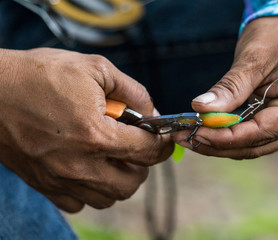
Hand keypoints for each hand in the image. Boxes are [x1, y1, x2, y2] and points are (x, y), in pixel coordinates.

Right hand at [0, 48, 172, 211]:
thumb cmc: (40, 75)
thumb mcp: (95, 69)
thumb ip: (132, 91)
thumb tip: (153, 111)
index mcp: (96, 135)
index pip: (147, 151)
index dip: (163, 144)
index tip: (163, 138)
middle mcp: (79, 165)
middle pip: (131, 183)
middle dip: (142, 165)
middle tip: (135, 146)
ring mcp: (60, 179)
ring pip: (108, 198)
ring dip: (118, 178)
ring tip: (111, 156)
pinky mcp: (44, 185)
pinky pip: (79, 203)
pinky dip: (91, 190)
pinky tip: (87, 167)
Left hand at [172, 16, 277, 158]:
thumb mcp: (254, 58)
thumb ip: (229, 89)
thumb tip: (200, 109)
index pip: (257, 134)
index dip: (221, 137)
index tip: (191, 132)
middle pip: (254, 146)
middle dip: (216, 144)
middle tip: (183, 136)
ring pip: (254, 145)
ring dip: (222, 142)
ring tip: (191, 134)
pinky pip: (258, 136)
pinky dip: (233, 135)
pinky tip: (210, 129)